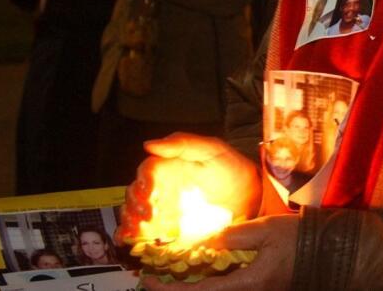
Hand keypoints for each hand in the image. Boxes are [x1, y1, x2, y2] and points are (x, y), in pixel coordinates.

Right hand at [118, 133, 261, 245]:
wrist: (252, 197)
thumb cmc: (231, 168)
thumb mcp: (212, 149)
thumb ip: (183, 143)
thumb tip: (149, 145)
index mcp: (169, 165)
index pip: (147, 171)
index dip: (144, 181)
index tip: (149, 193)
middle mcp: (162, 186)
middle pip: (136, 193)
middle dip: (136, 204)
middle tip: (149, 215)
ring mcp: (163, 208)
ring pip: (136, 212)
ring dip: (131, 220)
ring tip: (140, 229)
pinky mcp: (167, 228)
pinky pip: (144, 231)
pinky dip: (133, 234)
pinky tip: (130, 238)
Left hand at [140, 215, 298, 290]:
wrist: (330, 251)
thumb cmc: (299, 240)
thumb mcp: (265, 230)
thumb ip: (232, 236)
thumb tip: (204, 243)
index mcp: (247, 285)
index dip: (170, 290)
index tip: (149, 282)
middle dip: (178, 290)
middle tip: (158, 279)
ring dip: (194, 287)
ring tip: (176, 274)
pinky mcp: (258, 289)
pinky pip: (227, 289)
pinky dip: (210, 283)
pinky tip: (203, 270)